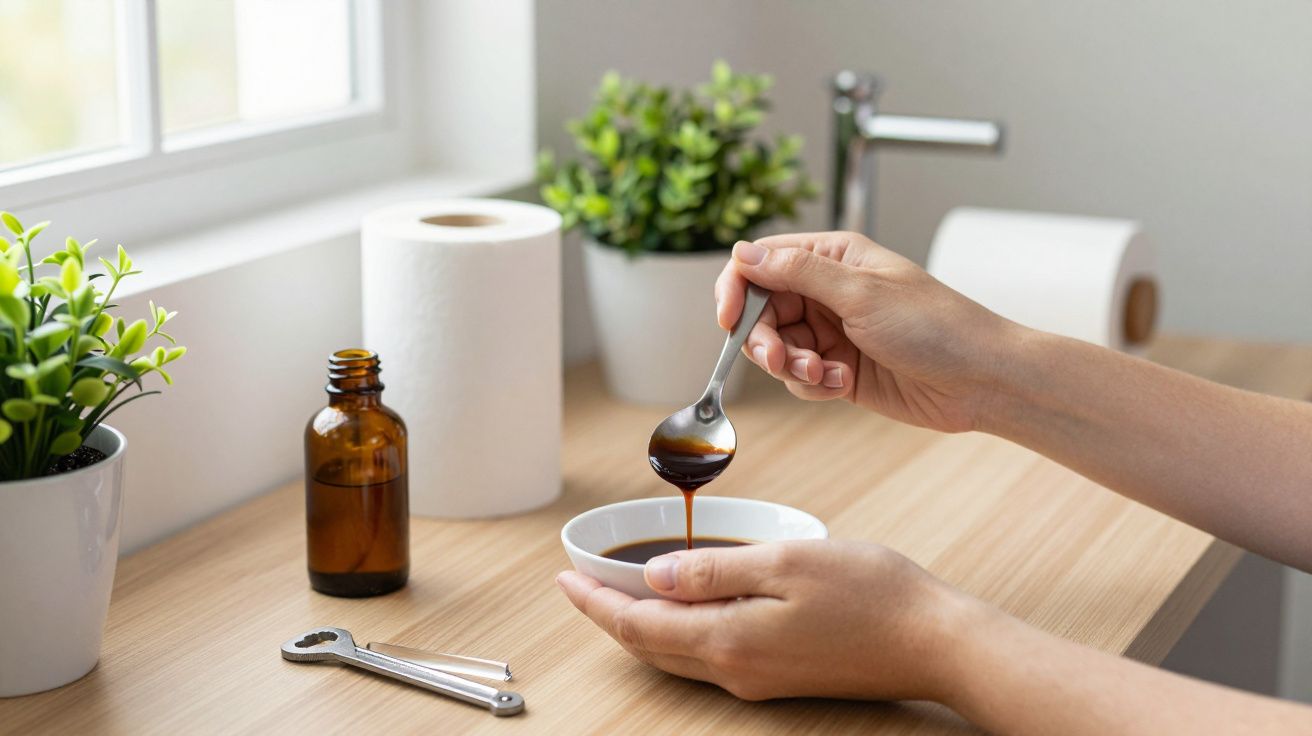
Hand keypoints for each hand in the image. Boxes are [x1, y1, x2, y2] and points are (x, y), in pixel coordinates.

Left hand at [556, 540, 974, 701]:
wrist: (934, 642)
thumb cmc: (871, 594)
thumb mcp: (785, 562)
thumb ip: (714, 571)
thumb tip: (655, 578)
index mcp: (729, 641)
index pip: (636, 626)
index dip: (594, 603)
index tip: (563, 579)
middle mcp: (735, 671)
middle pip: (650, 647)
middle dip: (608, 616)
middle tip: (579, 583)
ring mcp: (758, 680)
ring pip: (677, 655)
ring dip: (641, 626)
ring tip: (618, 593)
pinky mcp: (779, 679)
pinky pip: (709, 657)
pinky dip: (678, 632)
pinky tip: (682, 607)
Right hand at [714, 231, 1015, 431]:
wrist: (979, 381)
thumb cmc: (937, 327)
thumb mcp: (862, 294)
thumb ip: (798, 272)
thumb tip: (744, 252)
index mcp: (833, 257)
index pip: (761, 262)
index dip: (737, 289)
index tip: (728, 320)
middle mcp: (827, 291)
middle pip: (761, 310)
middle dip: (764, 339)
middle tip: (780, 360)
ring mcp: (832, 331)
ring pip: (777, 348)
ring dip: (791, 366)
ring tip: (823, 375)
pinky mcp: (838, 369)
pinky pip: (799, 377)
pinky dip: (811, 385)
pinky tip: (843, 385)